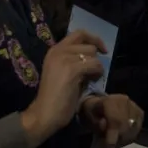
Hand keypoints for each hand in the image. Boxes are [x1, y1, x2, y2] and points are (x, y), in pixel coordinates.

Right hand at [20, 30, 105, 147]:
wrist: (44, 114)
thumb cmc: (56, 97)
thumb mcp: (64, 72)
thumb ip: (75, 61)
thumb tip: (94, 57)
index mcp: (54, 50)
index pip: (79, 33)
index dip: (94, 38)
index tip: (102, 50)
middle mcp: (58, 50)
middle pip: (88, 45)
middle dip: (95, 58)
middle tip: (91, 73)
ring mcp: (64, 58)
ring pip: (93, 54)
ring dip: (96, 67)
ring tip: (89, 79)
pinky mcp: (72, 69)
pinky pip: (95, 65)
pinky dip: (97, 74)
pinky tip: (91, 82)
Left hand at [80, 94, 145, 147]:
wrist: (99, 104)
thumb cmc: (93, 113)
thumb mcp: (90, 119)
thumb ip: (97, 125)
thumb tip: (106, 129)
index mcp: (110, 100)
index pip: (115, 120)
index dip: (113, 136)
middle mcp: (124, 100)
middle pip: (126, 125)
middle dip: (118, 137)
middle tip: (110, 144)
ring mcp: (133, 105)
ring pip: (134, 127)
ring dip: (125, 136)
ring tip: (116, 136)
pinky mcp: (139, 111)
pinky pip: (138, 127)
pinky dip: (131, 133)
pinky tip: (123, 133)